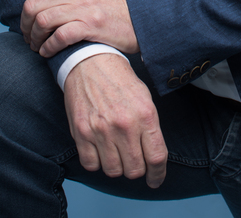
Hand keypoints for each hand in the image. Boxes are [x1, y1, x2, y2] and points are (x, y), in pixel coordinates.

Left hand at [21, 0, 138, 56]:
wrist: (142, 17)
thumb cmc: (114, 7)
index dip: (27, 13)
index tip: (29, 27)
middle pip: (33, 7)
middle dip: (26, 27)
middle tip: (29, 39)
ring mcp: (84, 6)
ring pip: (43, 21)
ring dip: (35, 38)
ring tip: (38, 47)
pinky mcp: (91, 25)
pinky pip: (58, 36)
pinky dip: (48, 47)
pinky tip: (48, 52)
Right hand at [64, 54, 166, 188]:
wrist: (91, 61)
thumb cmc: (120, 79)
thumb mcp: (144, 97)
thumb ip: (150, 127)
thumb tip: (153, 157)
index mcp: (145, 114)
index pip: (157, 157)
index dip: (158, 174)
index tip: (155, 180)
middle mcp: (125, 124)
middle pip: (135, 169)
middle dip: (136, 169)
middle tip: (133, 160)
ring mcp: (102, 130)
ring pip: (114, 171)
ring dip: (117, 166)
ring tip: (116, 151)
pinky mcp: (82, 133)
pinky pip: (92, 165)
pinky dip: (97, 162)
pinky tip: (100, 149)